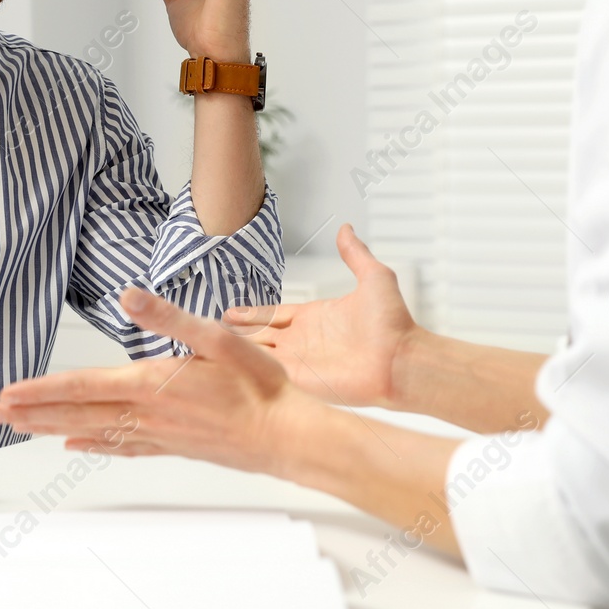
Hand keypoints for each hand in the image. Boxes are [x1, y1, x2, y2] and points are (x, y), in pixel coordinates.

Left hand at [0, 286, 312, 479]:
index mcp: (150, 383)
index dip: (40, 390)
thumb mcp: (218, 338)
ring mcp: (157, 434)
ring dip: (50, 429)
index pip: (82, 387)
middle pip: (76, 414)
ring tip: (18, 428)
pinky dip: (92, 445)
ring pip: (91, 431)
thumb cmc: (259, 387)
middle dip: (30, 414)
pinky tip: (75, 445)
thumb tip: (128, 295)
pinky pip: (120, 447)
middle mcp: (145, 414)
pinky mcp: (171, 446)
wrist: (287, 437)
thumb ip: (169, 317)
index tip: (8, 393)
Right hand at [224, 224, 419, 408]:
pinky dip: (243, 367)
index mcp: (315, 317)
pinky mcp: (299, 380)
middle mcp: (303, 340)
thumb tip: (347, 229)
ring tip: (205, 345)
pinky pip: (264, 371)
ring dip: (232, 350)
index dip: (250, 313)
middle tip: (207, 329)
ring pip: (255, 353)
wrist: (403, 360)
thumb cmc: (394, 324)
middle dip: (233, 333)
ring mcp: (299, 362)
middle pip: (258, 335)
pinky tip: (220, 363)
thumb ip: (355, 254)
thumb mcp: (374, 277)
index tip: (228, 311)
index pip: (273, 314)